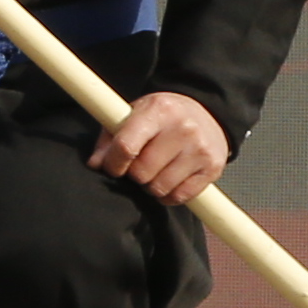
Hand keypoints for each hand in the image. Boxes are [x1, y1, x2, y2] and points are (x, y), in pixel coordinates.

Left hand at [88, 91, 232, 199]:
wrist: (207, 113)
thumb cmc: (163, 116)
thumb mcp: (134, 115)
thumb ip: (110, 138)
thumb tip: (95, 164)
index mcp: (158, 111)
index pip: (126, 146)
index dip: (113, 164)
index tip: (113, 167)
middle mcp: (183, 128)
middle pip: (142, 172)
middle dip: (134, 174)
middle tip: (140, 165)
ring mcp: (200, 149)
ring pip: (160, 188)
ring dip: (151, 185)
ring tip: (156, 171)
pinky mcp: (212, 168)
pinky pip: (179, 197)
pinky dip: (169, 195)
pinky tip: (170, 180)